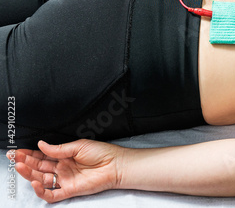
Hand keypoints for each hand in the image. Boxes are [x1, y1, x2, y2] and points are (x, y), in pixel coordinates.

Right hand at [8, 139, 125, 202]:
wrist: (116, 165)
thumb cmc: (102, 153)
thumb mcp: (78, 145)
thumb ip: (58, 148)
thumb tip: (41, 144)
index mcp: (65, 156)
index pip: (43, 155)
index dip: (30, 153)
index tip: (19, 150)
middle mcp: (63, 168)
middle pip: (39, 167)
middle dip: (26, 162)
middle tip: (14, 157)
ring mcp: (65, 180)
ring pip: (41, 180)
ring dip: (29, 174)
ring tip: (20, 167)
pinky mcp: (69, 190)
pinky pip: (51, 194)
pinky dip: (41, 190)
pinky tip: (34, 182)